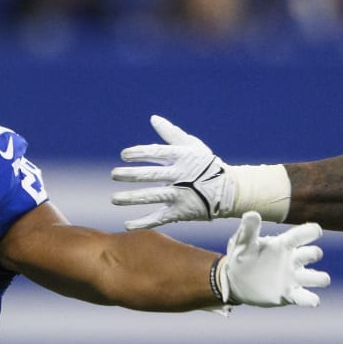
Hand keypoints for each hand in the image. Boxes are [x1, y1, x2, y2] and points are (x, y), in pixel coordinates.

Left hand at [110, 115, 234, 228]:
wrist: (228, 191)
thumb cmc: (206, 164)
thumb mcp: (192, 146)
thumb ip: (172, 133)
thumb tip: (153, 118)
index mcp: (183, 157)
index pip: (158, 153)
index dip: (140, 153)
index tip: (124, 155)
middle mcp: (181, 176)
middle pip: (153, 175)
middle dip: (132, 174)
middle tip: (114, 174)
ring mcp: (181, 195)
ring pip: (153, 196)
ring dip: (132, 198)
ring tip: (114, 199)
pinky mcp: (181, 212)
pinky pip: (159, 218)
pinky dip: (143, 223)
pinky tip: (127, 225)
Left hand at [217, 212, 327, 306]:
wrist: (235, 281)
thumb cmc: (242, 257)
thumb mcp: (242, 243)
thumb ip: (248, 230)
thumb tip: (251, 214)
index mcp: (283, 245)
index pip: (300, 235)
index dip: (310, 232)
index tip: (316, 231)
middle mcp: (293, 260)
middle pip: (312, 255)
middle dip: (313, 254)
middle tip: (307, 256)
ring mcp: (293, 278)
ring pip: (316, 277)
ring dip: (319, 277)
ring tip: (321, 279)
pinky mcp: (289, 294)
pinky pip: (304, 297)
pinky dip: (310, 299)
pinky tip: (314, 301)